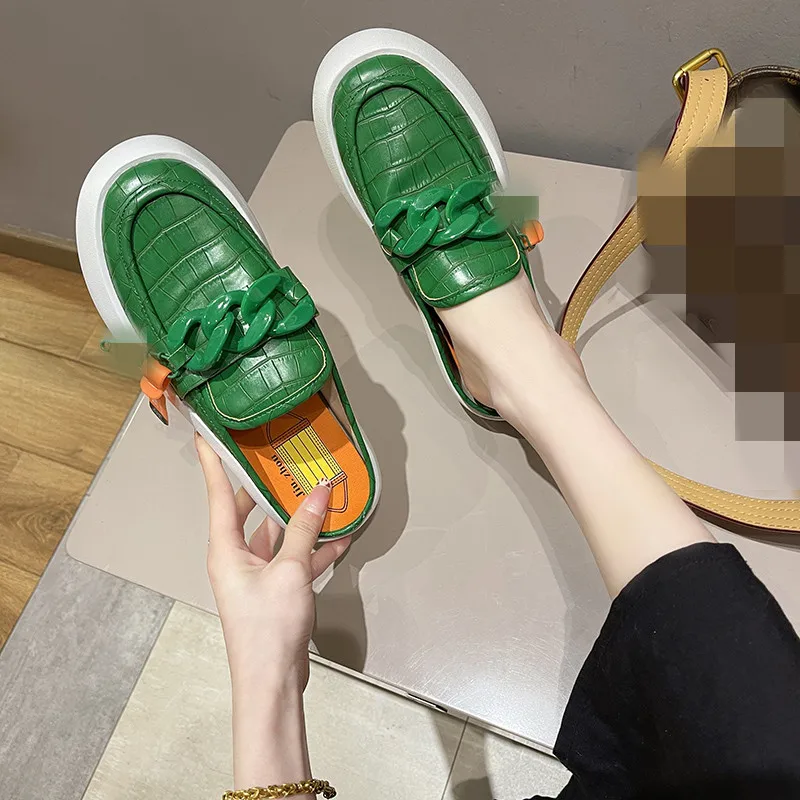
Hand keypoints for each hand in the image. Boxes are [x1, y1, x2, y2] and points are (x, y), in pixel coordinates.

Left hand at [195, 433, 350, 690]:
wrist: (272, 681)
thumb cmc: (268, 628)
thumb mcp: (290, 571)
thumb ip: (305, 529)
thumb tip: (319, 493)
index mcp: (226, 548)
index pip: (218, 494)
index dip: (213, 462)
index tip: (206, 434)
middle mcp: (236, 557)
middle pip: (250, 511)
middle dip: (268, 488)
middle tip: (282, 460)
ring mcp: (256, 574)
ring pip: (278, 535)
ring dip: (301, 520)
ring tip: (323, 496)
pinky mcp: (276, 590)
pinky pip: (294, 559)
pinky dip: (314, 549)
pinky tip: (339, 538)